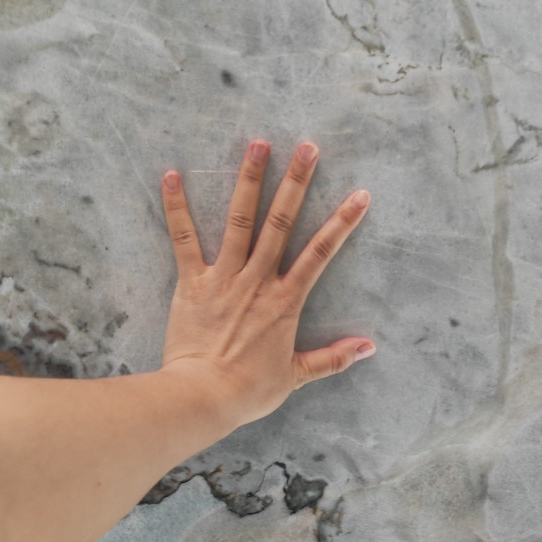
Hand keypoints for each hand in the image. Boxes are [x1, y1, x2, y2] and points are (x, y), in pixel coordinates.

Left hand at [159, 139, 374, 433]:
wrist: (203, 397)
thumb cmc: (249, 390)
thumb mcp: (297, 376)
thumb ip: (333, 358)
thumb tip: (369, 348)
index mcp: (286, 301)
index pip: (320, 254)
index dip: (342, 223)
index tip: (360, 195)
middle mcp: (258, 280)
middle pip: (281, 223)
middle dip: (296, 182)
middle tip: (307, 147)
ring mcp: (224, 277)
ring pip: (240, 220)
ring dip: (249, 180)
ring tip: (257, 144)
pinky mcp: (192, 282)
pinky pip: (184, 239)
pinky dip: (177, 207)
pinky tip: (172, 175)